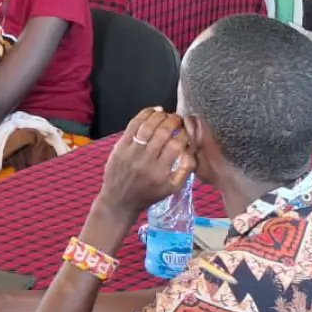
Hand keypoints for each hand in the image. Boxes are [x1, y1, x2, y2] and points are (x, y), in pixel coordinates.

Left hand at [95, 108, 194, 226]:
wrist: (119, 200)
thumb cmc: (148, 194)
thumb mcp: (171, 189)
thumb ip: (185, 170)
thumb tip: (192, 151)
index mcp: (160, 172)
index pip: (176, 145)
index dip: (184, 134)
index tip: (187, 131)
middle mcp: (146, 161)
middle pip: (162, 132)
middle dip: (173, 121)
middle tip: (178, 119)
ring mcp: (131, 152)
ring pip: (147, 126)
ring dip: (159, 116)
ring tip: (166, 114)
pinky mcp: (119, 147)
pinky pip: (132, 125)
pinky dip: (144, 115)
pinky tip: (153, 111)